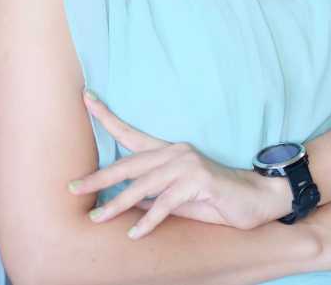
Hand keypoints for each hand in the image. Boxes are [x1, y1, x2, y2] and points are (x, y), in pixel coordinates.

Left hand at [68, 90, 287, 237]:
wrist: (257, 198)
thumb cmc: (216, 199)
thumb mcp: (179, 199)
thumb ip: (154, 198)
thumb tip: (126, 204)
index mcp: (169, 152)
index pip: (131, 133)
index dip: (108, 117)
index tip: (86, 99)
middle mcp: (176, 152)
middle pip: (130, 163)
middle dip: (99, 176)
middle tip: (73, 187)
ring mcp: (188, 165)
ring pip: (145, 184)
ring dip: (118, 203)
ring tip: (98, 217)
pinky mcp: (199, 180)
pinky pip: (167, 202)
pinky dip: (150, 219)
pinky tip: (135, 232)